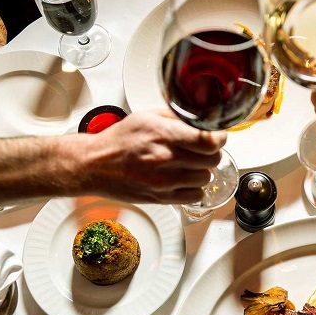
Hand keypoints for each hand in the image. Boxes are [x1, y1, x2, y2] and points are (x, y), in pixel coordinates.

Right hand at [81, 110, 227, 203]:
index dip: (219, 138)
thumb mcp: (146, 117)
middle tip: (202, 150)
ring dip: (202, 170)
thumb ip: (176, 117)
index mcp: (163, 135)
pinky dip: (194, 188)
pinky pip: (195, 196)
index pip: (208, 140)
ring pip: (206, 178)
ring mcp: (164, 181)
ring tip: (189, 165)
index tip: (218, 136)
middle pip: (212, 159)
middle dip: (211, 152)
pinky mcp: (162, 198)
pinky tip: (185, 180)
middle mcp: (165, 158)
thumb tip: (201, 118)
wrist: (96, 165)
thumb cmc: (119, 141)